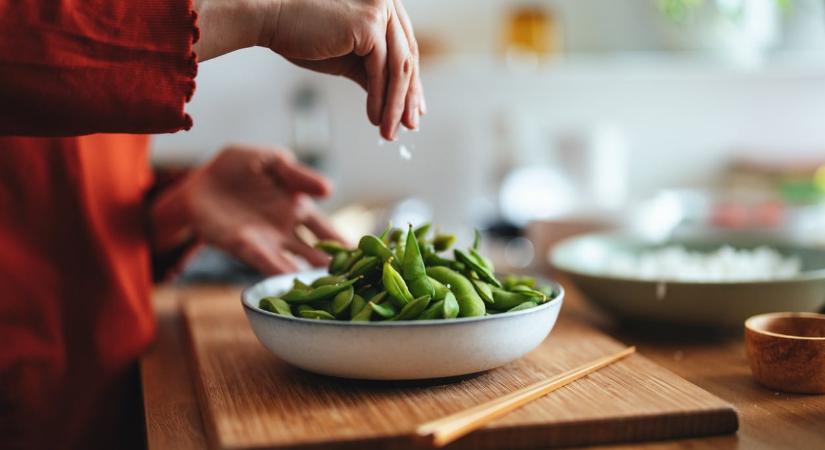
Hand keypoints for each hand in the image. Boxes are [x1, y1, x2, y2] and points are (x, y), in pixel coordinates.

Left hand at [151, 145, 344, 273]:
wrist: (197, 182)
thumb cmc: (237, 167)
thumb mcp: (271, 161)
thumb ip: (297, 175)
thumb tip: (329, 190)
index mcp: (299, 207)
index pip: (328, 231)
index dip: (346, 244)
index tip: (367, 259)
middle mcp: (286, 231)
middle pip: (316, 254)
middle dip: (335, 269)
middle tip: (358, 283)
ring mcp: (266, 241)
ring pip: (294, 263)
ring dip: (310, 277)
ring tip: (331, 290)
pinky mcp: (242, 246)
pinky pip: (264, 260)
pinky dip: (278, 271)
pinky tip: (291, 281)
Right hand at [194, 0, 424, 140]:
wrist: (269, 19)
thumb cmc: (304, 36)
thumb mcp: (348, 59)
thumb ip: (373, 74)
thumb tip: (396, 103)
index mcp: (383, 6)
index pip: (405, 49)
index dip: (410, 84)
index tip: (413, 111)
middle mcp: (387, 1)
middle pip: (407, 58)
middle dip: (408, 97)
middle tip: (409, 127)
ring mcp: (380, 9)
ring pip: (398, 68)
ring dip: (395, 105)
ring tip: (389, 132)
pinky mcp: (369, 24)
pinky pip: (381, 70)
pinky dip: (381, 98)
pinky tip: (375, 119)